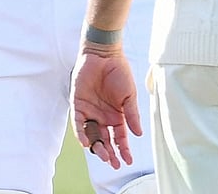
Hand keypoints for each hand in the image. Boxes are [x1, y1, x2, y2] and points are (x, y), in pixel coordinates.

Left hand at [70, 47, 140, 169]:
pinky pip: (78, 122)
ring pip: (92, 135)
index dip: (124, 149)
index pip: (120, 137)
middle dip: (109, 152)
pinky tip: (86, 142)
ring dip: (96, 146)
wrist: (104, 54)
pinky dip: (81, 133)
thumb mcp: (129, 95)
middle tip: (113, 163)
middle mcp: (102, 116)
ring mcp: (90, 111)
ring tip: (103, 155)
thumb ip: (132, 114)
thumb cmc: (119, 72)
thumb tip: (138, 134)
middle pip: (105, 140)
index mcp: (116, 116)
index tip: (128, 161)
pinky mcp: (78, 104)